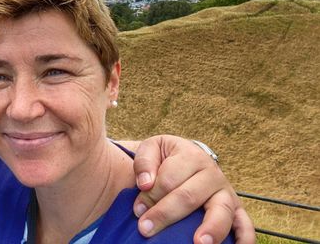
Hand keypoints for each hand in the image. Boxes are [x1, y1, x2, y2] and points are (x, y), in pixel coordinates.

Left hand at [132, 135, 254, 243]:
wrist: (184, 159)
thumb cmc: (165, 158)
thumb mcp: (152, 149)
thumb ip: (144, 162)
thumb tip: (145, 183)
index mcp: (191, 156)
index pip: (169, 179)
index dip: (150, 196)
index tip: (136, 210)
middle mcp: (213, 174)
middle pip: (189, 196)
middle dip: (165, 214)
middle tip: (145, 229)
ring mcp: (227, 193)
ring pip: (221, 211)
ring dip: (211, 229)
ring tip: (198, 243)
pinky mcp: (237, 210)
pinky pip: (246, 226)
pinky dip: (244, 239)